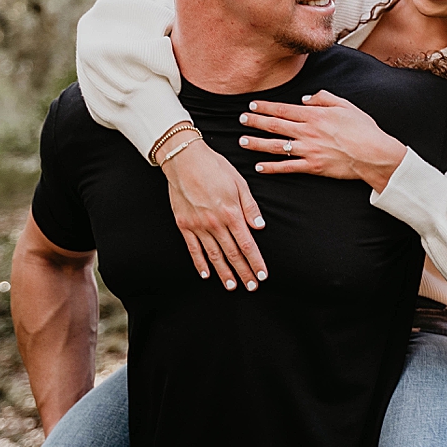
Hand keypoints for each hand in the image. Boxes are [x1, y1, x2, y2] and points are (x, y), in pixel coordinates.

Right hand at [160, 133, 267, 289]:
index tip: (262, 276)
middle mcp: (215, 223)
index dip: (255, 262)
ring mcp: (198, 225)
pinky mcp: (184, 224)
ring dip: (224, 272)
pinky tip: (206, 274)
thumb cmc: (215, 167)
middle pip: (232, 254)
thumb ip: (250, 206)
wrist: (184, 159)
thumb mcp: (239, 182)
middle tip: (251, 287)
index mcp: (231, 213)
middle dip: (243, 272)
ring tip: (231, 286)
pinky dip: (200, 263)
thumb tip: (260, 226)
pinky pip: (193, 249)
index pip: (247, 244)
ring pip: (214, 255)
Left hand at [236, 90, 408, 191]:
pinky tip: (259, 167)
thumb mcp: (346, 106)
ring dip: (257, 143)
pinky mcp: (312, 167)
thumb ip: (323, 98)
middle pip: (275, 126)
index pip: (284, 110)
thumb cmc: (363, 129)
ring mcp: (308, 151)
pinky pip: (287, 168)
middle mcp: (307, 132)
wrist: (374, 154)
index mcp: (314, 116)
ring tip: (242, 141)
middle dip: (256, 122)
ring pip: (276, 146)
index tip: (253, 105)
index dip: (266, 107)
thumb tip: (305, 99)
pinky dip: (272, 168)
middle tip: (241, 119)